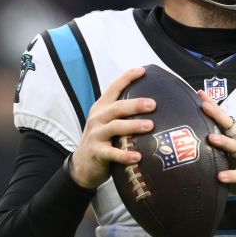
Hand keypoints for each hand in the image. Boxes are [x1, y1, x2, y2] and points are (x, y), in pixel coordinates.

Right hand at [68, 67, 155, 188]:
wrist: (81, 166)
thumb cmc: (101, 141)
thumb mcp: (107, 123)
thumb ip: (123, 114)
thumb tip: (152, 105)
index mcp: (102, 108)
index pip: (113, 88)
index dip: (127, 78)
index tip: (142, 70)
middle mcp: (98, 118)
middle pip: (117, 107)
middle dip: (135, 104)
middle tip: (153, 104)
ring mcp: (96, 135)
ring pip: (115, 127)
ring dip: (133, 126)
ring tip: (150, 126)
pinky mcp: (96, 153)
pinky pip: (112, 153)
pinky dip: (125, 155)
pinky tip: (137, 156)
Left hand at [199, 91, 235, 209]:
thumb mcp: (229, 153)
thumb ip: (215, 146)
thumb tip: (191, 138)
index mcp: (235, 137)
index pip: (223, 118)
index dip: (213, 105)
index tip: (200, 93)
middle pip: (230, 126)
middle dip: (218, 115)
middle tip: (205, 106)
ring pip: (235, 147)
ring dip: (223, 142)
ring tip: (211, 138)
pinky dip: (230, 175)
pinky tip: (221, 176)